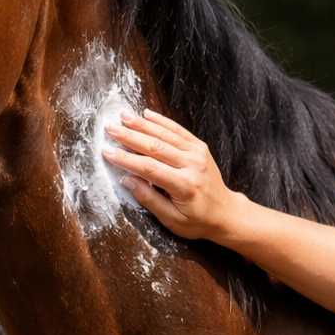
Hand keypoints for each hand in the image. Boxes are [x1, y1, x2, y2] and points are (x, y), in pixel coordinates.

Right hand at [101, 108, 243, 241]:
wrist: (226, 213)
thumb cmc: (197, 221)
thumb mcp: (172, 220)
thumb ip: (149, 199)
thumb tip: (126, 180)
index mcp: (184, 186)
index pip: (149, 168)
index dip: (126, 159)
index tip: (107, 152)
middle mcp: (192, 166)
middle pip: (155, 147)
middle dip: (130, 136)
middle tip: (110, 128)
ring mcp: (198, 154)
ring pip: (165, 135)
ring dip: (142, 124)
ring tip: (123, 116)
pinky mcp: (200, 148)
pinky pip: (178, 131)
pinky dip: (162, 121)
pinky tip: (147, 114)